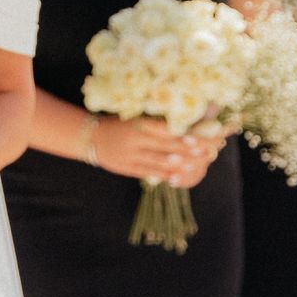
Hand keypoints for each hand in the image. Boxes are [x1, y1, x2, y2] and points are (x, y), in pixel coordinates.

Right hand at [92, 117, 224, 183]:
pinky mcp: (126, 168)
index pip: (165, 129)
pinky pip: (147, 172)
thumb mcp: (134, 119)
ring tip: (194, 165)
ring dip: (178, 164)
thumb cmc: (119, 125)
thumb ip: (155, 123)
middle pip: (166, 145)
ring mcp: (130, 155)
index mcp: (138, 123)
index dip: (182, 134)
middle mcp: (135, 139)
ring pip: (158, 161)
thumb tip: (184, 126)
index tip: (199, 138)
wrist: (90, 137)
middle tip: (205, 151)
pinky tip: (177, 178)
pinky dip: (163, 175)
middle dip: (187, 149)